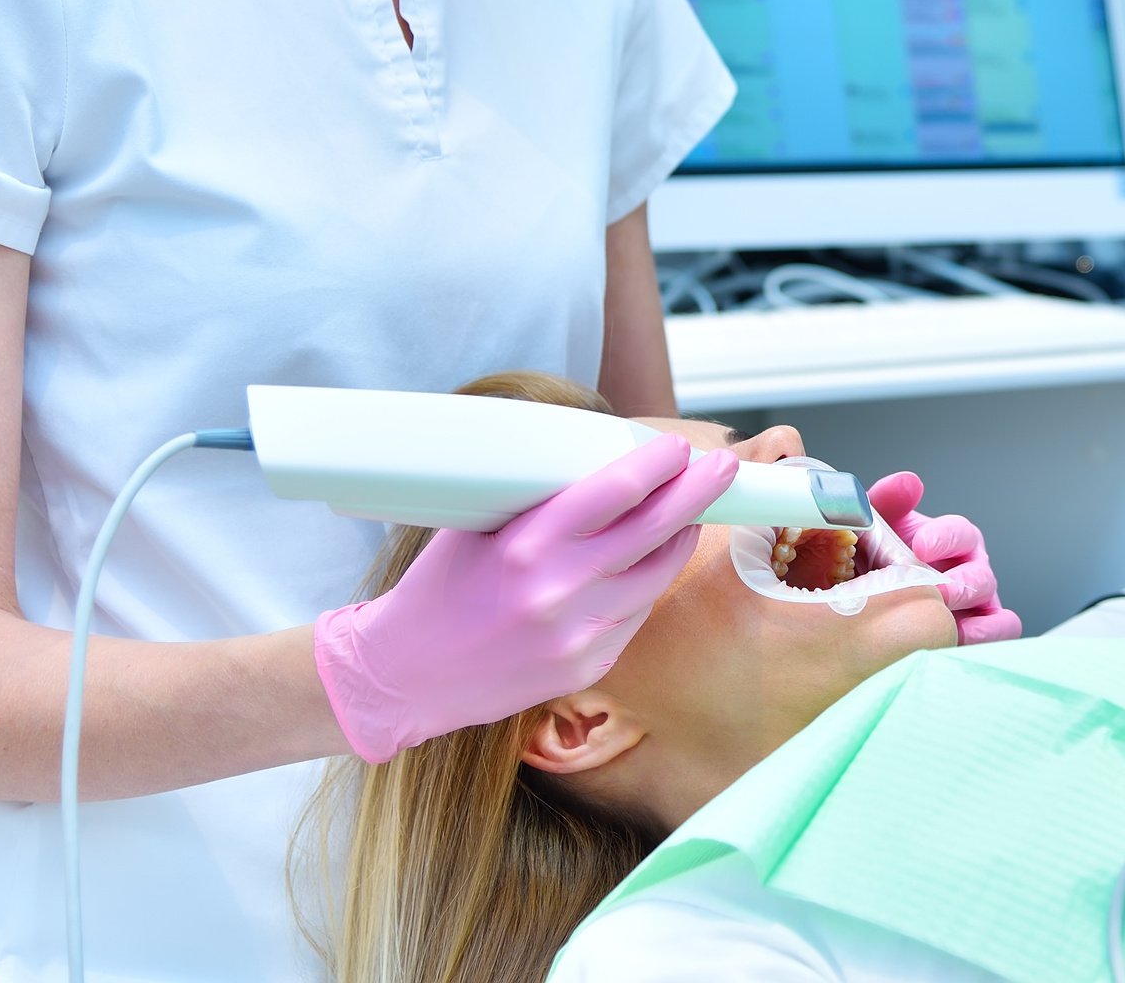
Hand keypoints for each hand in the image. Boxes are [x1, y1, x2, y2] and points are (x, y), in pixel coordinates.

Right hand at [313, 434, 738, 761]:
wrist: (403, 676)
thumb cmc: (438, 589)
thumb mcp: (475, 527)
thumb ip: (536, 502)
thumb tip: (600, 465)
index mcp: (528, 544)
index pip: (616, 491)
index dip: (658, 465)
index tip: (679, 448)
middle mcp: (559, 589)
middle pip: (654, 529)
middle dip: (697, 492)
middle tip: (722, 467)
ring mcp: (578, 634)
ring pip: (654, 576)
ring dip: (677, 540)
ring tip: (687, 516)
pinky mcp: (586, 668)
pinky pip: (635, 616)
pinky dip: (644, 586)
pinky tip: (645, 566)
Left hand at [866, 471, 1020, 644]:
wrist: (864, 609)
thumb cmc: (874, 564)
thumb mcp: (874, 529)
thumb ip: (888, 501)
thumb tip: (909, 483)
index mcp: (949, 540)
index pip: (959, 532)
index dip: (944, 537)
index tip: (920, 546)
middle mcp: (970, 568)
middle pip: (980, 571)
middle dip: (959, 581)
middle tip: (936, 589)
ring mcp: (979, 602)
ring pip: (993, 601)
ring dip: (972, 610)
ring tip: (946, 618)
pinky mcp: (983, 631)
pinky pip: (1003, 629)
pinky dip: (989, 633)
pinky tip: (959, 639)